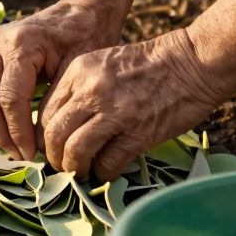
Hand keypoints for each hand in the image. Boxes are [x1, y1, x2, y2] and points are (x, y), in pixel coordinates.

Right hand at [0, 0, 118, 160]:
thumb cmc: (88, 37)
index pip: (10, 98)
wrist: (83, 11)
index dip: (18, 131)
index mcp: (21, 43)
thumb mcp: (78, 69)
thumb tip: (40, 140)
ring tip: (11, 146)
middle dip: (0, 132)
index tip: (32, 153)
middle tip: (20, 155)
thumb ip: (55, 101)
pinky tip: (5, 130)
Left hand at [39, 28, 229, 179]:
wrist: (192, 62)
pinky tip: (107, 171)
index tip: (51, 147)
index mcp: (78, 72)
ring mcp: (114, 112)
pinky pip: (107, 163)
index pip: (44, 113)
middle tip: (63, 166)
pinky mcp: (137, 133)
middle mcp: (90, 91)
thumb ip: (79, 89)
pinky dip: (104, 173)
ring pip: (75, 152)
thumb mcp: (103, 63)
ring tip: (83, 172)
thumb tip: (61, 126)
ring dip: (75, 169)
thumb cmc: (148, 64)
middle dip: (54, 157)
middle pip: (54, 135)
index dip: (44, 137)